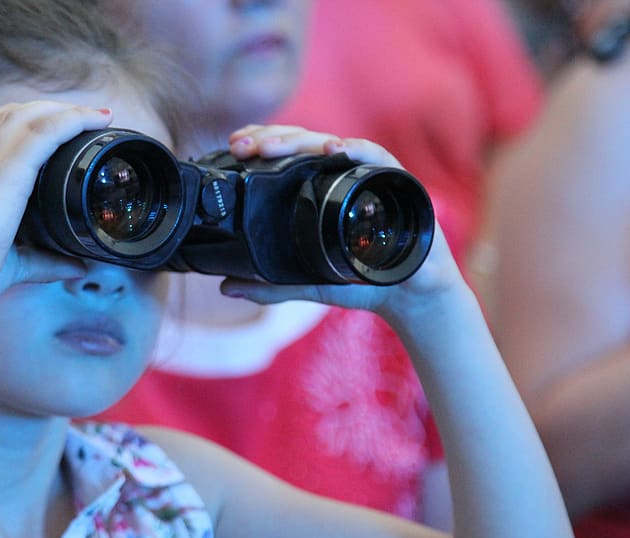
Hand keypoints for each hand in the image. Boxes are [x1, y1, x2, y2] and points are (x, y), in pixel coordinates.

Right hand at [0, 101, 113, 308]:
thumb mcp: (15, 263)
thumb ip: (45, 261)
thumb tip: (77, 267)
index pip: (0, 129)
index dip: (32, 121)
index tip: (65, 124)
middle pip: (18, 113)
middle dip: (55, 109)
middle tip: (91, 116)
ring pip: (33, 115)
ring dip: (69, 110)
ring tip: (99, 114)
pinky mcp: (7, 170)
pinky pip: (46, 131)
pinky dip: (74, 120)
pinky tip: (98, 118)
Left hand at [221, 125, 465, 322]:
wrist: (411, 297)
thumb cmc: (364, 281)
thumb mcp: (309, 283)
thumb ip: (270, 284)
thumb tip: (226, 287)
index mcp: (324, 187)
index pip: (290, 153)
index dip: (263, 143)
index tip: (233, 147)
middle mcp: (346, 174)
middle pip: (306, 142)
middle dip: (272, 138)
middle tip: (242, 146)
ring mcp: (371, 175)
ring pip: (334, 143)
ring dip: (302, 141)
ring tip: (273, 147)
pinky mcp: (399, 184)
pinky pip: (377, 159)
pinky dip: (357, 151)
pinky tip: (335, 150)